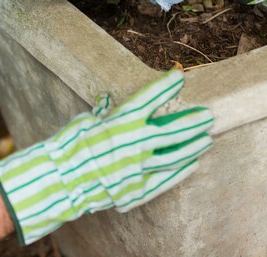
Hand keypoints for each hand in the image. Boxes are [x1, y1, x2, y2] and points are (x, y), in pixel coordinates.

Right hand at [0, 70, 213, 244]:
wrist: (58, 182)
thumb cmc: (67, 147)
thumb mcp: (82, 123)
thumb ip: (100, 113)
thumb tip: (105, 100)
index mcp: (120, 122)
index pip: (149, 99)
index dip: (165, 86)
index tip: (179, 77)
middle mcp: (134, 143)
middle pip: (172, 130)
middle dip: (192, 122)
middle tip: (208, 116)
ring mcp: (137, 168)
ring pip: (173, 156)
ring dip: (192, 146)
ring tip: (207, 140)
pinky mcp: (135, 190)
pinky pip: (163, 180)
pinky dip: (179, 172)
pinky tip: (192, 164)